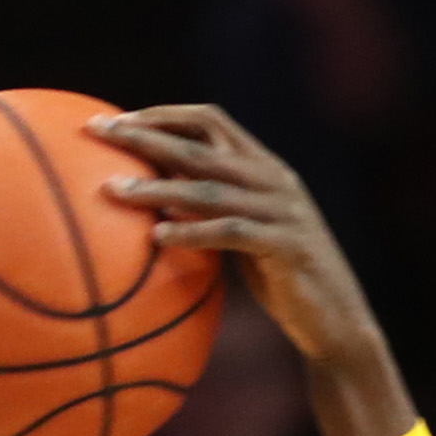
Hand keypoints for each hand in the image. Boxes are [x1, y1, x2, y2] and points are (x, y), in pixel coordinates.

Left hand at [89, 105, 377, 368]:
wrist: (336, 322)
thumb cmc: (283, 282)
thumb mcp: (245, 235)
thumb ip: (212, 208)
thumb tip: (156, 199)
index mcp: (264, 167)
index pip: (211, 120)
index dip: (163, 114)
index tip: (116, 121)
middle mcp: (274, 178)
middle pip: (202, 144)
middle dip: (147, 135)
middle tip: (99, 133)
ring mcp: (282, 210)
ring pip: (210, 187)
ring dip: (158, 186)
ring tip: (113, 190)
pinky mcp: (286, 246)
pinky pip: (231, 233)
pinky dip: (193, 231)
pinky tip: (158, 235)